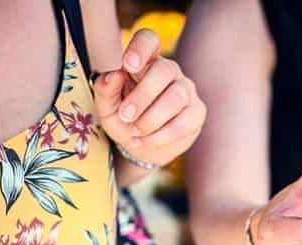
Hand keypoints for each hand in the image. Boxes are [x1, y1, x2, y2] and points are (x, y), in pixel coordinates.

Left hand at [93, 29, 205, 165]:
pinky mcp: (197, 111)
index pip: (148, 39)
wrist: (144, 147)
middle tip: (126, 116)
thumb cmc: (125, 120)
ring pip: (176, 97)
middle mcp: (169, 71)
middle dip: (142, 96)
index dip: (141, 48)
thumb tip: (113, 76)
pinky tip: (148, 140)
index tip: (128, 65)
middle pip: (164, 70)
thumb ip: (104, 90)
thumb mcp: (106, 107)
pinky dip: (162, 134)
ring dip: (152, 118)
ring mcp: (186, 90)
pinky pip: (184, 121)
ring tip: (136, 131)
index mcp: (144, 61)